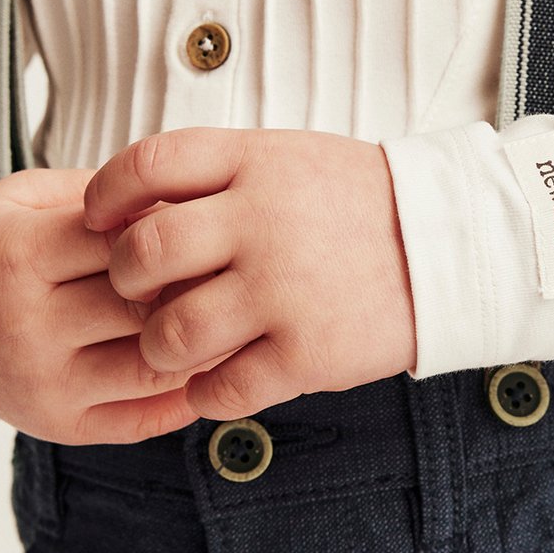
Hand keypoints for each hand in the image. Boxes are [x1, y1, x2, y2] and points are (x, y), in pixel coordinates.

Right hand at [0, 170, 223, 442]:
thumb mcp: (29, 199)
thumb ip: (104, 197)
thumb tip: (190, 206)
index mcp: (18, 257)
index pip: (124, 243)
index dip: (176, 233)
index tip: (205, 226)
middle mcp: (26, 327)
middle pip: (144, 308)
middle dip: (197, 289)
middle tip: (234, 273)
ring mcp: (44, 385)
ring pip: (154, 367)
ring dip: (204, 344)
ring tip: (230, 316)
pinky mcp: (59, 426)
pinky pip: (144, 417)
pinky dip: (189, 394)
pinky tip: (211, 364)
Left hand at [83, 127, 418, 420]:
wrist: (454, 246)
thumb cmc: (359, 205)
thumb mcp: (290, 159)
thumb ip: (217, 177)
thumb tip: (131, 213)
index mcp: (256, 163)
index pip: (148, 165)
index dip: (106, 195)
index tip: (99, 221)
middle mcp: (264, 222)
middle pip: (144, 253)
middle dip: (125, 281)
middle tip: (139, 293)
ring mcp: (285, 291)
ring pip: (171, 332)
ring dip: (158, 347)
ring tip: (175, 345)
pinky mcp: (308, 353)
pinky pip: (222, 389)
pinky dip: (205, 393)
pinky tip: (217, 381)